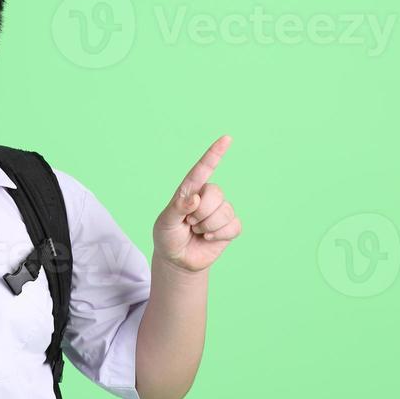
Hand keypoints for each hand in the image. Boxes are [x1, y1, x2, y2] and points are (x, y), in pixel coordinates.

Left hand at [153, 135, 240, 272]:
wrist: (177, 259)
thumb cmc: (168, 237)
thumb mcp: (165, 223)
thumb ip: (177, 209)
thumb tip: (194, 198)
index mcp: (189, 190)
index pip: (202, 169)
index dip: (214, 153)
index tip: (226, 138)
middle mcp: (207, 196)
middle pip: (216, 193)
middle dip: (201, 213)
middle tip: (189, 223)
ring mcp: (219, 211)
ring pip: (225, 212)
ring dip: (208, 226)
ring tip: (197, 231)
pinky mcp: (229, 227)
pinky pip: (233, 226)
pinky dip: (219, 235)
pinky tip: (208, 238)